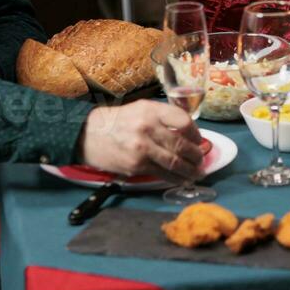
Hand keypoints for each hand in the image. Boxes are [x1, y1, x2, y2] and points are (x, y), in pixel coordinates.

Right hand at [77, 100, 204, 183]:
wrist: (87, 134)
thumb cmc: (118, 121)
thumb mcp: (141, 109)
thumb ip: (164, 117)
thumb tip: (189, 133)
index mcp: (151, 110)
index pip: (183, 121)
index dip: (196, 134)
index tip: (199, 141)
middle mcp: (148, 128)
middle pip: (182, 144)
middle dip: (196, 155)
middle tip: (201, 160)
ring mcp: (142, 148)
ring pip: (174, 162)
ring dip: (190, 170)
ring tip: (198, 173)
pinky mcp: (136, 166)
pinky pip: (162, 173)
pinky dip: (176, 179)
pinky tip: (184, 180)